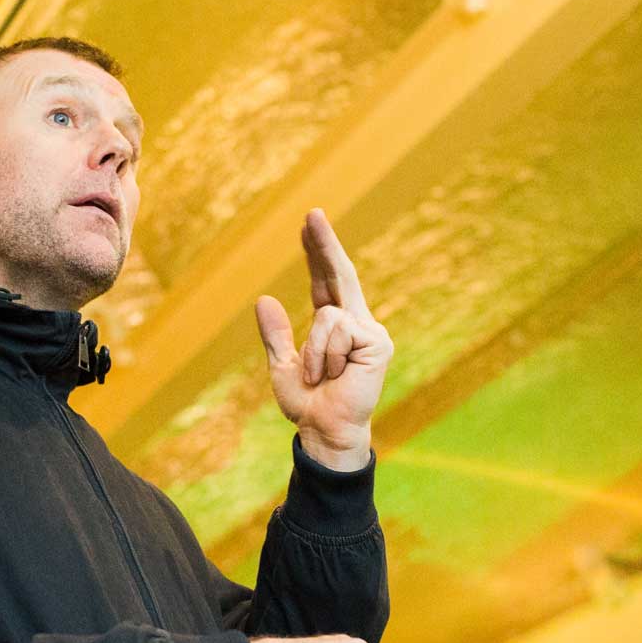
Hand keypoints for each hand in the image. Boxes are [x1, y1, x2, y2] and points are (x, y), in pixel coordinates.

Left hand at [254, 209, 392, 471]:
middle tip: (311, 213)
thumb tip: (264, 298)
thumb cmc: (307, 404)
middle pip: (339, 275)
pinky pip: (337, 330)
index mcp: (334, 327)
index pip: (324, 282)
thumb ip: (276, 334)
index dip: (317, 253)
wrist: (323, 430)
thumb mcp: (282, 365)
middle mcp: (356, 324)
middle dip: (325, 245)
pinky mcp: (378, 344)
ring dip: (312, 352)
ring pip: (326, 316)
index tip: (308, 224)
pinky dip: (324, 356)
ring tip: (319, 376)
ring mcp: (370, 333)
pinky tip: (334, 374)